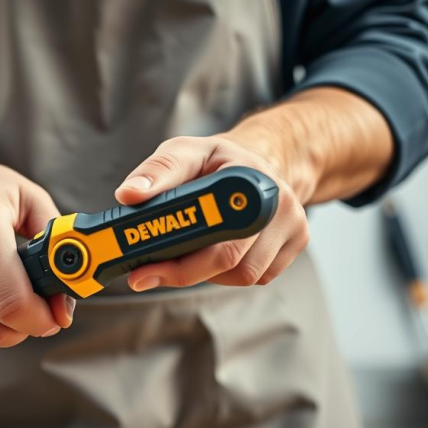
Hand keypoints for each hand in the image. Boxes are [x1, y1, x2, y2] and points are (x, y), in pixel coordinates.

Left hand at [114, 130, 309, 291]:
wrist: (258, 162)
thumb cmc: (216, 160)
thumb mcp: (184, 152)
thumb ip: (157, 171)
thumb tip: (129, 195)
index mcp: (246, 173)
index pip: (215, 223)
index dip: (180, 255)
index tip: (144, 268)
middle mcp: (277, 196)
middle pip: (230, 259)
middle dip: (183, 272)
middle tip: (147, 274)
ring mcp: (293, 220)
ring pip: (243, 274)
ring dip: (208, 272)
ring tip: (187, 252)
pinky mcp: (298, 241)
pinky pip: (257, 276)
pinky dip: (230, 273)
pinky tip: (216, 252)